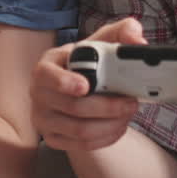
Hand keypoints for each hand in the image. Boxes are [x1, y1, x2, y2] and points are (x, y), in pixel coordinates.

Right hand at [29, 18, 144, 152]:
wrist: (77, 87)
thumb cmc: (89, 62)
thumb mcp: (102, 42)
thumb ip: (122, 32)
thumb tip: (138, 41)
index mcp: (46, 66)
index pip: (45, 75)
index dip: (64, 82)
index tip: (86, 85)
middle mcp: (38, 94)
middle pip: (72, 107)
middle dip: (107, 107)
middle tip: (130, 102)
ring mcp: (43, 118)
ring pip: (79, 131)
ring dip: (110, 124)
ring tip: (128, 114)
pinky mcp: (53, 138)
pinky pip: (82, 145)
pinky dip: (106, 137)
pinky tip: (119, 126)